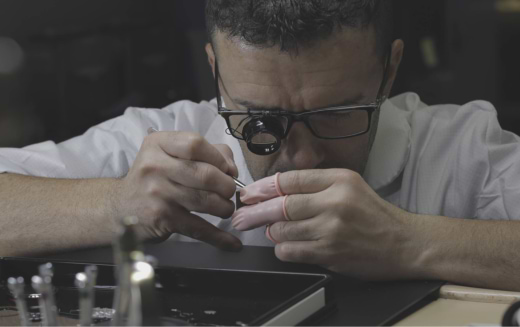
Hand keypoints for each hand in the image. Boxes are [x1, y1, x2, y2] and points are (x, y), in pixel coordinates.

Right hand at [113, 131, 241, 250]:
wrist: (120, 207)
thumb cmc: (154, 178)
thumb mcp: (170, 154)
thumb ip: (205, 153)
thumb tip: (232, 169)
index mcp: (158, 144)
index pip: (195, 144)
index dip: (219, 158)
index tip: (227, 169)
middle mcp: (154, 166)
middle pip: (205, 174)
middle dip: (226, 186)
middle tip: (228, 192)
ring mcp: (157, 193)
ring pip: (205, 200)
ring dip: (224, 207)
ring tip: (224, 208)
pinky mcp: (162, 218)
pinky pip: (198, 227)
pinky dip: (219, 237)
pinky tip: (231, 241)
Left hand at [232, 169, 417, 279]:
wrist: (405, 243)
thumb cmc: (374, 214)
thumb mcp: (350, 185)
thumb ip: (316, 184)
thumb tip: (276, 192)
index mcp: (339, 180)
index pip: (290, 180)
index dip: (263, 187)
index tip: (248, 194)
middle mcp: (335, 202)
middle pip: (282, 205)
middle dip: (254, 212)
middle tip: (239, 217)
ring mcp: (332, 229)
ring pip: (283, 229)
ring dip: (272, 232)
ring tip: (271, 231)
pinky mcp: (331, 253)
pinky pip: (292, 251)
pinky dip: (282, 249)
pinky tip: (284, 246)